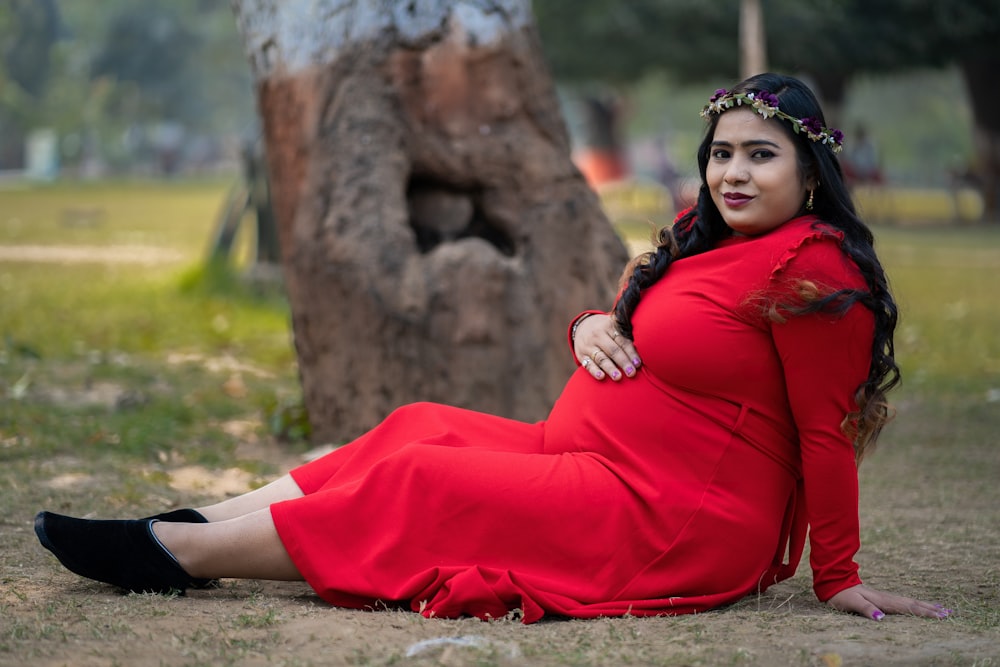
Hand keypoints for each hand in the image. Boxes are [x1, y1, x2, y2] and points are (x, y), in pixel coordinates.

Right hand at [573, 314, 641, 381]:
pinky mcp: (581, 355)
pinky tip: (601, 377)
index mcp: (609, 326)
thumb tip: (648, 347)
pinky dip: (594, 371)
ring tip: (618, 377)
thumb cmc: (607, 330)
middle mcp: (598, 335)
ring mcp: (588, 345)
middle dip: (623, 362)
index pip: (622, 341)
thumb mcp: (614, 325)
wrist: (582, 326)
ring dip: (610, 368)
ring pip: (601, 358)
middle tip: (631, 373)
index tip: (638, 363)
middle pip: (612, 350)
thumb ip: (627, 333)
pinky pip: (588, 364)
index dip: (631, 352)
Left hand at [826, 584, 951, 620]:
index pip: (907, 608)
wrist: (834, 583)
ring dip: (926, 606)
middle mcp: (887, 598)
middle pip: (913, 604)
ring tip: (942, 609)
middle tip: (949, 613)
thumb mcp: (852, 603)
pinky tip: (920, 606)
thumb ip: (866, 610)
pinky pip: (904, 602)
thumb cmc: (842, 596)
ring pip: (910, 602)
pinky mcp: (883, 599)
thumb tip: (881, 618)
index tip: (940, 616)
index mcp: (883, 601)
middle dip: (931, 609)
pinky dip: (915, 604)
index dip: (924, 612)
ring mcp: (886, 598)